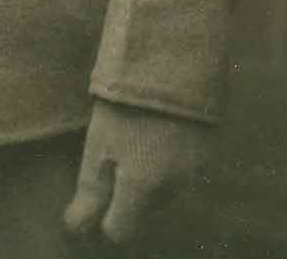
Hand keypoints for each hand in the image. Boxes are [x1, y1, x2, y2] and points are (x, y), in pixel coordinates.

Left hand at [64, 99, 215, 245]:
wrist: (175, 55)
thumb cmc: (128, 99)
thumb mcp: (100, 141)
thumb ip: (91, 189)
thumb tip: (76, 228)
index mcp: (143, 188)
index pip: (120, 230)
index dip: (103, 215)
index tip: (96, 192)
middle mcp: (174, 188)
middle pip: (143, 211)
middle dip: (128, 193)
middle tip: (117, 150)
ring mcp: (197, 169)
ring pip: (165, 191)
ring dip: (151, 175)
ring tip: (139, 132)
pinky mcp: (210, 148)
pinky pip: (185, 169)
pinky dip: (171, 157)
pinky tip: (160, 127)